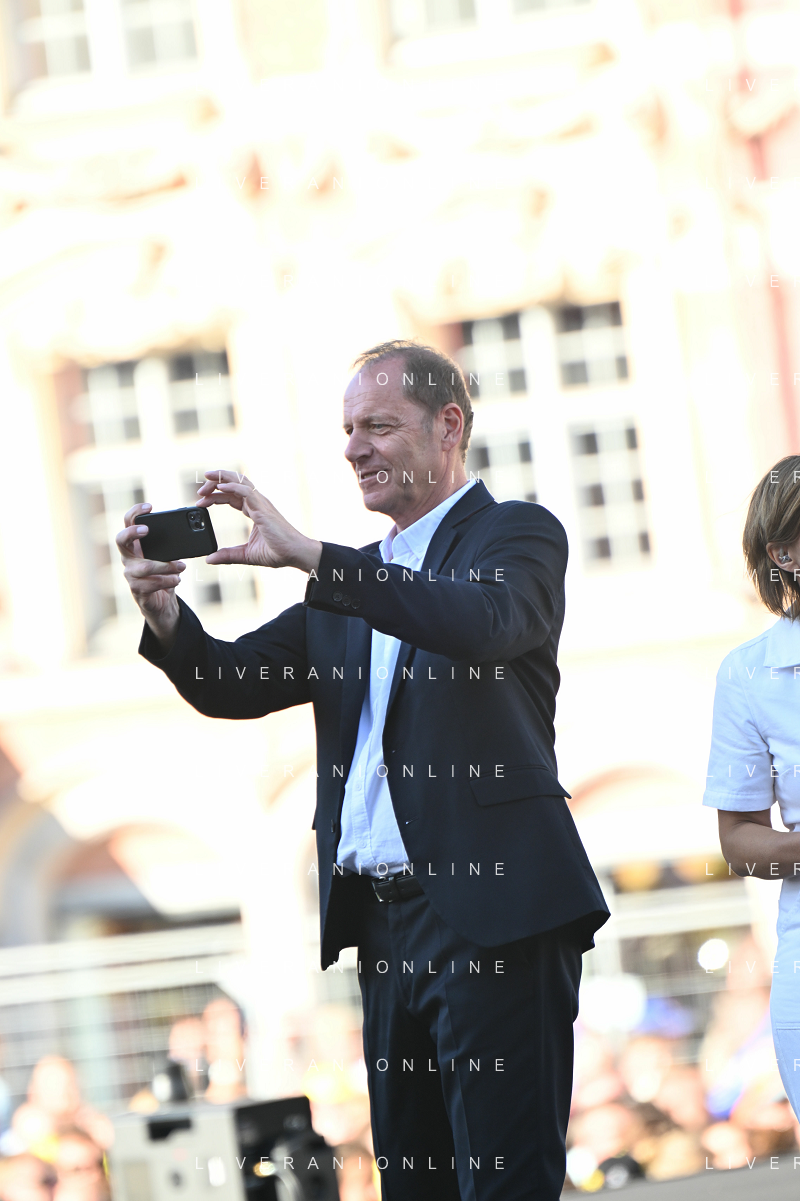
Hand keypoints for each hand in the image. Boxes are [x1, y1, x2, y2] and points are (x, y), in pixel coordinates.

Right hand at [116, 502, 184, 646]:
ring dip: (165, 565)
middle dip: (132, 533)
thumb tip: (187, 533)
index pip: (128, 523)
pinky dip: (167, 581)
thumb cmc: (164, 574)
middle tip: (147, 530)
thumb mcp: (168, 557)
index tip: (149, 507)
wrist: (162, 602)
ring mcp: (130, 575)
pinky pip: (150, 584)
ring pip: (143, 566)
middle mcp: (128, 558)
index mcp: (135, 546)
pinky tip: (177, 580)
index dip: (134, 513)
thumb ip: (172, 546)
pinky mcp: (137, 590)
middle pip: (120, 540)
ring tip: (181, 566)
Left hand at [196, 470, 321, 572]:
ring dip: (221, 478)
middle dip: (214, 483)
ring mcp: (261, 503)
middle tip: (199, 491)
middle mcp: (257, 503)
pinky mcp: (263, 509)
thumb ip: (228, 555)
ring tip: (205, 479)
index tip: (200, 503)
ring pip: (239, 481)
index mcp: (254, 510)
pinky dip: (232, 487)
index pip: (230, 495)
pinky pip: (246, 492)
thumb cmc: (278, 552)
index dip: (214, 496)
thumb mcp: (246, 555)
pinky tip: (220, 488)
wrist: (295, 554)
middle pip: (233, 483)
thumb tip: (210, 558)